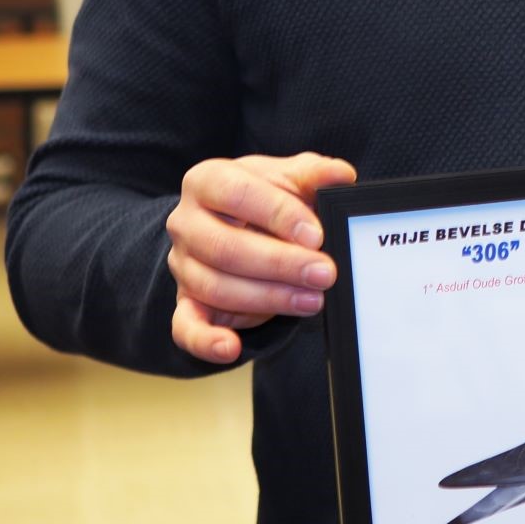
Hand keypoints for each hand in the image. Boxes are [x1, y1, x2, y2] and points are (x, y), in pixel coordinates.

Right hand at [167, 151, 356, 364]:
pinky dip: (206, 341)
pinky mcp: (186, 302)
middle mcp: (185, 222)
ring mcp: (183, 265)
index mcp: (208, 180)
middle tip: (325, 273)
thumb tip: (341, 175)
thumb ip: (313, 175)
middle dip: (280, 264)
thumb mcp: (289, 178)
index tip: (316, 234)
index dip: (278, 214)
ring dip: (268, 298)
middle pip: (225, 247)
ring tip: (312, 300)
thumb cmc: (265, 198)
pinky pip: (186, 327)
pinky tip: (231, 349)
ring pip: (216, 287)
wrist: (236, 225)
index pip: (238, 193)